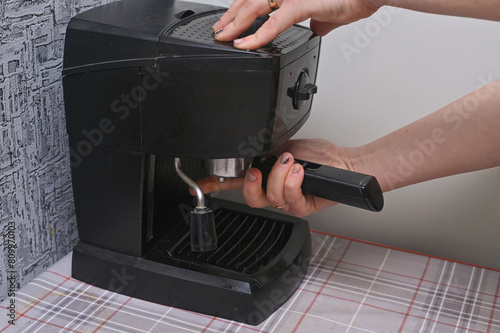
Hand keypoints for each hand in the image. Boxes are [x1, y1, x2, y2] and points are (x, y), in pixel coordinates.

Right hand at [196, 139, 355, 216]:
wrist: (341, 163)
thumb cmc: (317, 156)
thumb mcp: (284, 147)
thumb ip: (265, 151)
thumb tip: (248, 150)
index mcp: (264, 176)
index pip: (234, 182)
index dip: (215, 184)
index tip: (197, 184)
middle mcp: (272, 191)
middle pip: (249, 198)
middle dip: (252, 183)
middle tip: (259, 171)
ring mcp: (286, 201)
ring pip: (270, 197)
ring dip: (280, 176)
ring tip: (293, 163)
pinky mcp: (303, 206)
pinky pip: (290, 199)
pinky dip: (293, 182)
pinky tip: (300, 172)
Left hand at [212, 0, 380, 48]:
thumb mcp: (328, 13)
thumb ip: (315, 20)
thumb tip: (314, 29)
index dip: (240, 9)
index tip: (230, 22)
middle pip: (249, 0)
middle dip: (231, 16)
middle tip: (219, 30)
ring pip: (253, 7)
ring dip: (235, 24)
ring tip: (224, 37)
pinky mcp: (301, 4)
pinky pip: (273, 24)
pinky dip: (257, 36)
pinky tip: (244, 44)